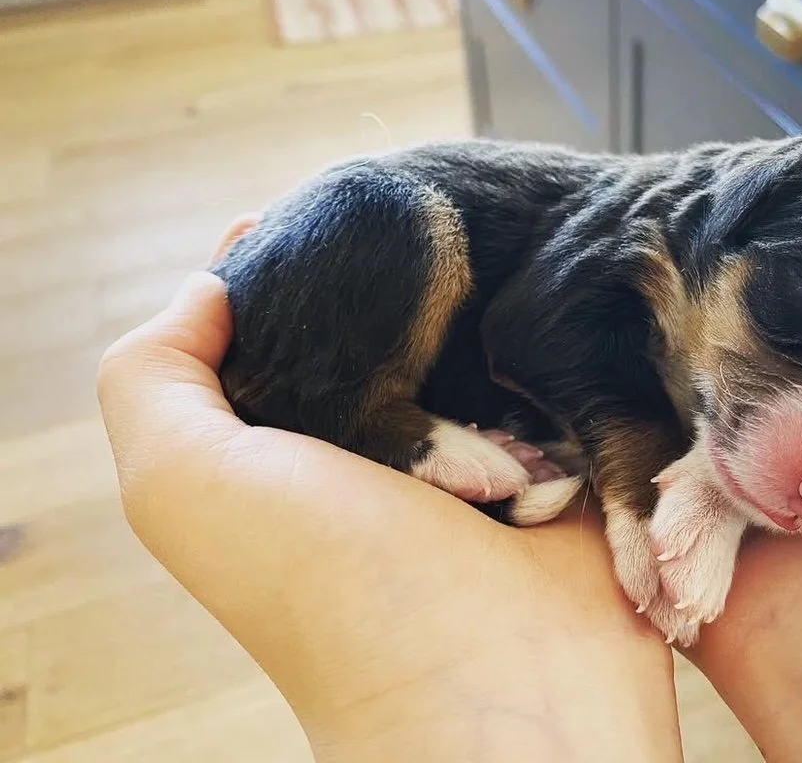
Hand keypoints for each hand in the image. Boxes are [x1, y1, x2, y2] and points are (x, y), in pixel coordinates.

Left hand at [97, 221, 682, 762]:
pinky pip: (563, 368)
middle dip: (410, 256)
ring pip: (484, 331)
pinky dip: (562, 329)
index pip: (288, 323)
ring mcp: (486, 452)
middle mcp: (390, 447)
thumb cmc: (335, 591)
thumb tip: (212, 285)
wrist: (505, 687)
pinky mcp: (566, 456)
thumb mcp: (187, 485)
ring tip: (510, 218)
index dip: (300, 258)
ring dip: (494, 285)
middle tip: (440, 195)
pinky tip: (565, 278)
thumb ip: (154, 378)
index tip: (338, 199)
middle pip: (393, 317)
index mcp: (299, 448)